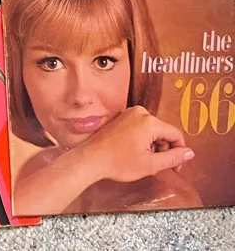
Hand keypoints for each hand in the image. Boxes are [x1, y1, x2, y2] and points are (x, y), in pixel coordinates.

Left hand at [77, 106, 193, 182]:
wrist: (90, 160)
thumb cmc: (118, 163)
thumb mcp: (151, 164)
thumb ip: (173, 158)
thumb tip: (189, 153)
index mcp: (149, 122)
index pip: (176, 135)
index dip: (180, 153)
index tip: (176, 167)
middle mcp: (139, 113)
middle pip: (163, 132)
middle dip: (164, 150)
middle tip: (157, 166)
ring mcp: (128, 114)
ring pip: (152, 131)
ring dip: (152, 146)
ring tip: (142, 160)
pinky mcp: (120, 118)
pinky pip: (140, 128)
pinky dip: (142, 140)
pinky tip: (133, 153)